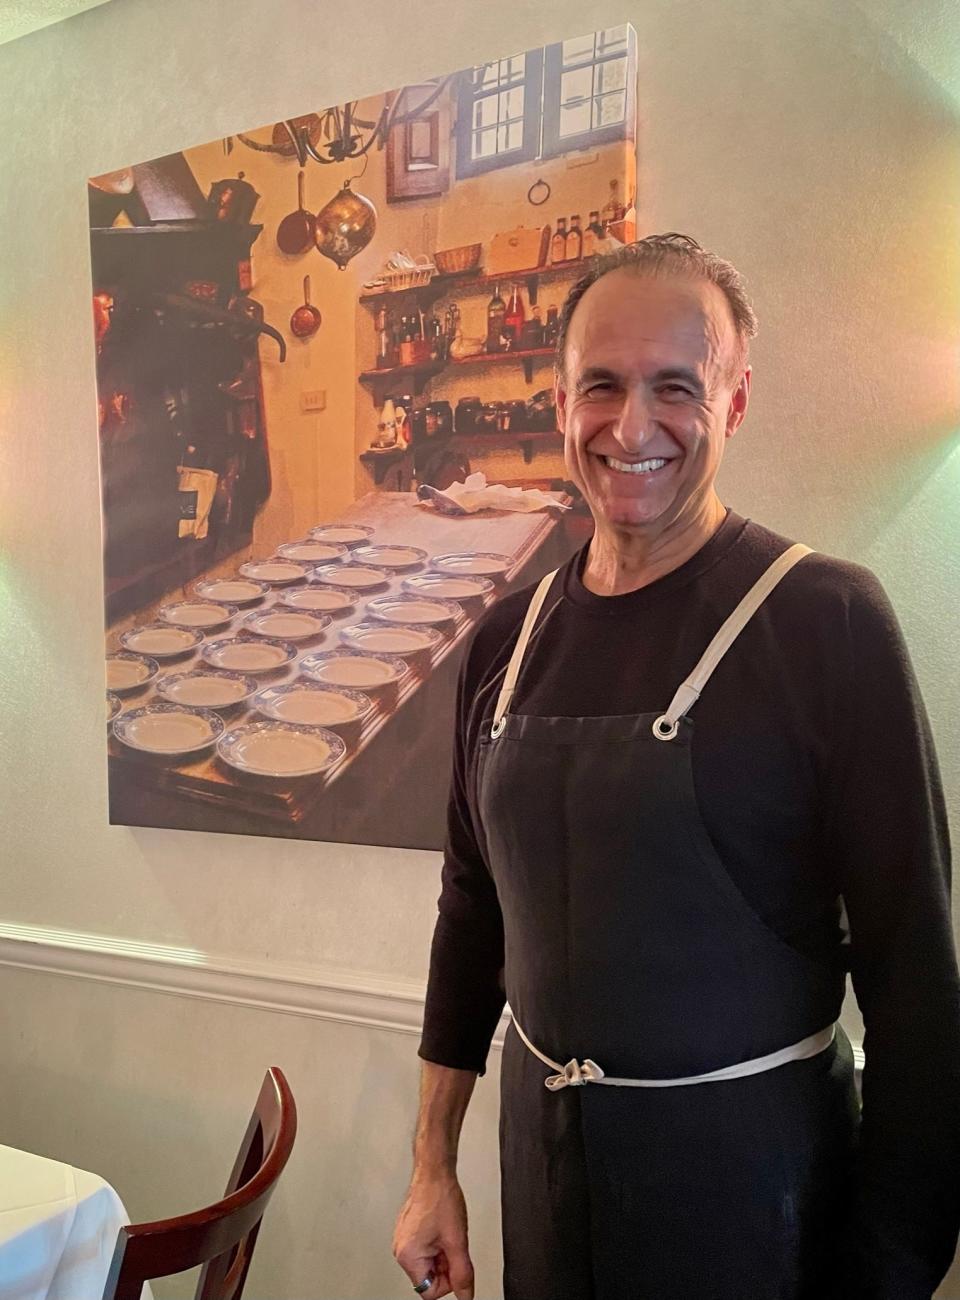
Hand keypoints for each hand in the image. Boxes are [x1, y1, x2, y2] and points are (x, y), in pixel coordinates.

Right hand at [393, 1171, 474, 1299]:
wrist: (434, 1172)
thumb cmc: (440, 1198)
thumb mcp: (457, 1241)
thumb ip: (463, 1273)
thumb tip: (465, 1295)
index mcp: (408, 1256)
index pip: (429, 1292)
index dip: (448, 1283)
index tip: (458, 1269)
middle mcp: (400, 1250)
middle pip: (428, 1278)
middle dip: (446, 1266)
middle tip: (455, 1246)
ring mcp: (402, 1239)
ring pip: (428, 1263)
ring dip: (442, 1254)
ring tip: (449, 1233)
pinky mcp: (407, 1231)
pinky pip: (424, 1249)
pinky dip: (437, 1244)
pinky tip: (443, 1228)